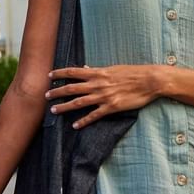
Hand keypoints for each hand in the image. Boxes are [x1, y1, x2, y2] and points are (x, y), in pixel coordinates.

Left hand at [46, 65, 163, 128]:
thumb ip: (98, 70)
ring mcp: (103, 96)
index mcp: (98, 72)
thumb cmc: (132, 72)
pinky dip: (83, 121)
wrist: (149, 81)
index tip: (49, 75)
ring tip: (53, 110)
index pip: (74, 71)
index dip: (60, 73)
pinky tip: (75, 125)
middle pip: (72, 88)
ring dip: (64, 107)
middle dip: (57, 92)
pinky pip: (94, 115)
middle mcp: (98, 84)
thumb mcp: (113, 68)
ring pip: (79, 102)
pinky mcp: (111, 107)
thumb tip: (86, 67)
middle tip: (45, 96)